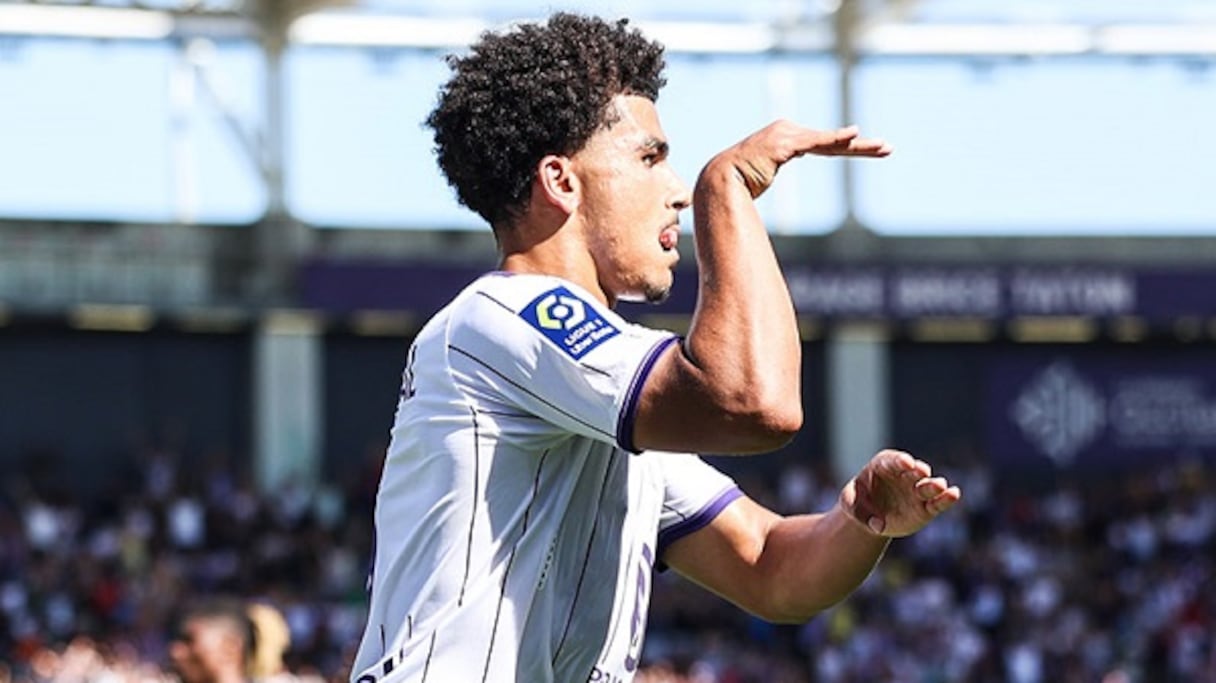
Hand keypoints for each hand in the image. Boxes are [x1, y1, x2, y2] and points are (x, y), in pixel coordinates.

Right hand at [707, 122, 891, 198]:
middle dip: (862, 146)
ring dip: (858, 145)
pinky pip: (816, 142)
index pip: (824, 145)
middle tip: (888, 149)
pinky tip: (854, 134)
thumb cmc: (735, 186)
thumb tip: (768, 186)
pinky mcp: (784, 142)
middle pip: (832, 141)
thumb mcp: (762, 178)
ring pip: (829, 141)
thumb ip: (771, 174)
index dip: (849, 148)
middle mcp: (788, 132)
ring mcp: (786, 135)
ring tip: (883, 147)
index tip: (872, 151)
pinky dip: (835, 138)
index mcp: (786, 139)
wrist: (717, 183)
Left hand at [839, 449, 960, 537]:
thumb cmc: (857, 503)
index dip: (900, 461)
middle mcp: (904, 475)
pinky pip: (938, 503)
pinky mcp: (926, 508)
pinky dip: (946, 499)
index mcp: (883, 465)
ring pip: (928, 485)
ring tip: (939, 486)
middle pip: (914, 471)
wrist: (869, 516)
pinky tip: (954, 494)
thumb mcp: (849, 505)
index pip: (893, 460)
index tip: (906, 463)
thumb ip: (857, 512)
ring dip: (934, 485)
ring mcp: (916, 490)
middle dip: (918, 470)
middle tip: (922, 472)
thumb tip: (878, 526)